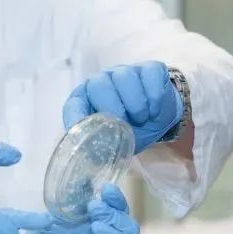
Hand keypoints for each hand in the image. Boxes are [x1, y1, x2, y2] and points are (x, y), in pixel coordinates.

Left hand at [5, 184, 140, 233]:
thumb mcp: (58, 213)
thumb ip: (73, 198)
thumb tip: (84, 177)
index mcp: (104, 226)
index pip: (122, 212)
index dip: (118, 200)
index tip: (105, 189)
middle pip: (131, 231)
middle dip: (115, 217)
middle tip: (94, 208)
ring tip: (96, 226)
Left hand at [63, 61, 183, 152]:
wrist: (158, 116)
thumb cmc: (130, 128)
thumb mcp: (114, 142)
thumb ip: (99, 149)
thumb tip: (87, 165)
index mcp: (87, 99)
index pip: (74, 104)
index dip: (76, 117)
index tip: (85, 132)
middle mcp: (102, 81)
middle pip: (99, 85)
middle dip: (113, 107)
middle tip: (125, 124)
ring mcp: (126, 72)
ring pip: (124, 77)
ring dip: (135, 102)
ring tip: (142, 118)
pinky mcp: (149, 68)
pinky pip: (149, 74)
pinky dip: (154, 95)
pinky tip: (154, 109)